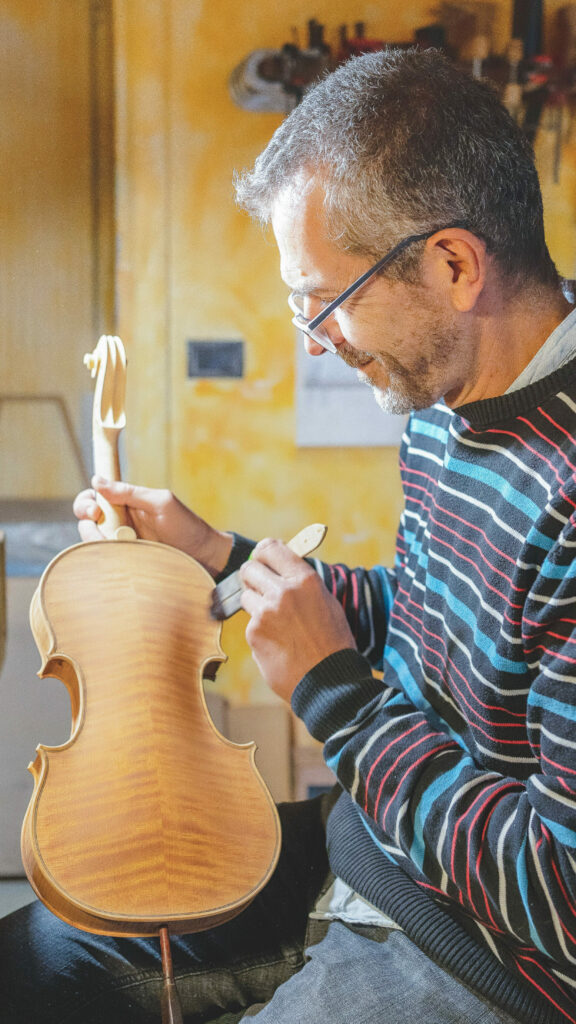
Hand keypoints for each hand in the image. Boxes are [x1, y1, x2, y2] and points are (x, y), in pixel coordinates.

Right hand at [73, 476, 232, 576]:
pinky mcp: (126, 564)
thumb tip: (97, 480)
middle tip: (98, 526)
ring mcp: (122, 545)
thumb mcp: (160, 503)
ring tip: (118, 544)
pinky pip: (106, 562)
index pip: (95, 498)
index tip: (94, 510)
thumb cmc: (186, 526)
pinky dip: (106, 561)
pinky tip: (118, 559)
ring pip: (93, 544)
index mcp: (127, 504)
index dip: (86, 502)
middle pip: (87, 522)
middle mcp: (120, 524)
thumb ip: (130, 493)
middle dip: (86, 524)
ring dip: (97, 543)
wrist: (204, 557)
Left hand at [240, 538, 355, 701]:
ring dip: (256, 604)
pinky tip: (279, 643)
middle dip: (253, 576)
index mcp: (305, 580)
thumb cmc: (333, 642)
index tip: (264, 559)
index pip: (270, 548)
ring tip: (277, 621)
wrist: (329, 682)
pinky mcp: (254, 634)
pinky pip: (250, 623)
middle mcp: (282, 592)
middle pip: (249, 568)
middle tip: (261, 586)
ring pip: (246, 596)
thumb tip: (281, 568)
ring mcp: (265, 613)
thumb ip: (302, 583)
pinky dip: (260, 631)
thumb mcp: (327, 602)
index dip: (263, 553)